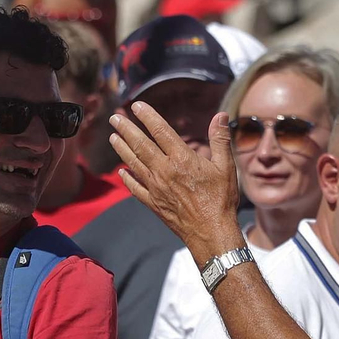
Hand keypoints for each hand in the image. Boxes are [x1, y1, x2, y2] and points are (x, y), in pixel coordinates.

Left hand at [110, 105, 243, 260]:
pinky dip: (127, 178)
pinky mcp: (153, 203)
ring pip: (134, 163)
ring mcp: (156, 187)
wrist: (212, 233)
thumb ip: (220, 139)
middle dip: (126, 129)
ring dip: (122, 149)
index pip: (160, 131)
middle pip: (140, 144)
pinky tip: (120, 171)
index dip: (147, 116)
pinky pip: (135, 188)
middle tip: (115, 118)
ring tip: (112, 137)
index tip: (137, 106)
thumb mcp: (226, 167)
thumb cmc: (221, 200)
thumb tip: (221, 115)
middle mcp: (164, 170)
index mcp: (182, 159)